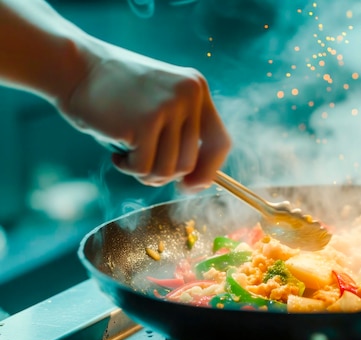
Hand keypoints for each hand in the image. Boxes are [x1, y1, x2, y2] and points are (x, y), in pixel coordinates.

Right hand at [58, 43, 230, 192]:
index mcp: (197, 89)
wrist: (75, 68)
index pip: (220, 141)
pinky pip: (145, 168)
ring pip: (169, 170)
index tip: (190, 186)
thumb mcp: (161, 102)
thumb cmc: (116, 94)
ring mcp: (168, 108)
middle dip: (165, 174)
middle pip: (190, 162)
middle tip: (141, 165)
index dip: (209, 171)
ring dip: (145, 173)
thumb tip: (199, 183)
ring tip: (127, 155)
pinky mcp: (144, 122)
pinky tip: (117, 154)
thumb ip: (182, 133)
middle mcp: (189, 96)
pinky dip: (128, 168)